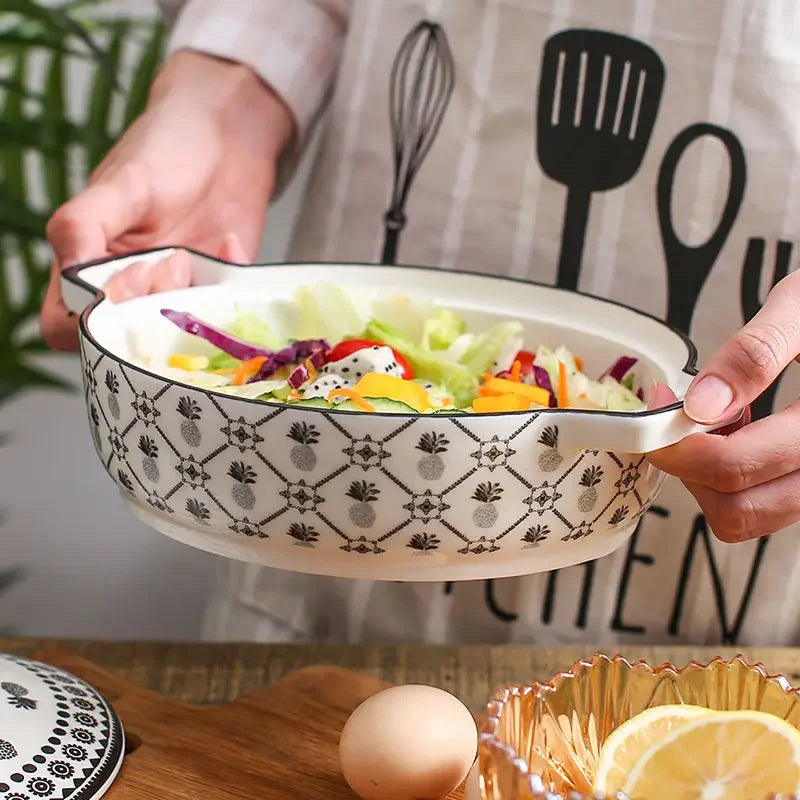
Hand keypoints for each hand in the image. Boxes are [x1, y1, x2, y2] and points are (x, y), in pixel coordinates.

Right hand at [41, 51, 293, 349]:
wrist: (228, 135)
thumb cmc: (163, 150)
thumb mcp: (118, 183)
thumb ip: (83, 225)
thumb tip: (69, 272)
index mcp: (86, 267)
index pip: (66, 326)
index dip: (89, 323)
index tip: (126, 280)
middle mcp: (131, 290)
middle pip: (127, 340)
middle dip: (150, 312)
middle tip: (172, 265)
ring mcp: (178, 294)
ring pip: (177, 336)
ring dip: (189, 304)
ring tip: (194, 255)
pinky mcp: (219, 290)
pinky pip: (225, 312)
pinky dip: (229, 282)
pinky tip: (229, 243)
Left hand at [648, 271, 799, 542]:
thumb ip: (756, 352)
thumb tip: (701, 404)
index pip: (732, 467)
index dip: (677, 442)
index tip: (660, 403)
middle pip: (735, 509)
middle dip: (690, 465)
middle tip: (676, 416)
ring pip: (747, 517)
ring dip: (709, 478)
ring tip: (716, 420)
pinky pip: (764, 504)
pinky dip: (733, 479)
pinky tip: (740, 430)